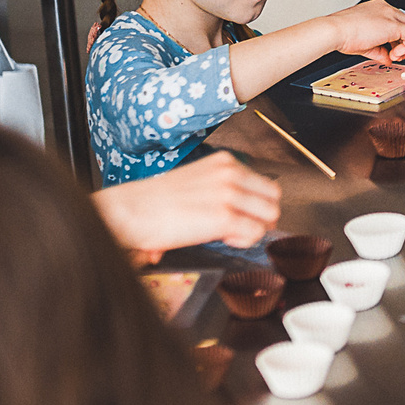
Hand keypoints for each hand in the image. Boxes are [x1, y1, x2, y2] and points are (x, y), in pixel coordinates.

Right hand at [93, 152, 281, 257]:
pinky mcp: (224, 218)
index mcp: (225, 162)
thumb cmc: (156, 200)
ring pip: (269, 217)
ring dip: (253, 230)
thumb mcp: (197, 180)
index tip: (243, 215)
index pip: (265, 185)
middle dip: (261, 217)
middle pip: (273, 199)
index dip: (257, 205)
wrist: (131, 210)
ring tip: (227, 234)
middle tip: (240, 228)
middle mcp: (231, 174)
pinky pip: (255, 234)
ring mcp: (229, 195)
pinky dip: (243, 241)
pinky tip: (222, 239)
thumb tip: (243, 206)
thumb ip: (223, 187)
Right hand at [330, 0, 404, 61]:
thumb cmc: (342, 34)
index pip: (395, 20)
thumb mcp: (364, 43)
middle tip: (396, 53)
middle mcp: (385, 8)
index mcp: (376, 8)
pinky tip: (394, 55)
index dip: (396, 37)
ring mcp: (390, 15)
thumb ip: (379, 50)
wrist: (334, 31)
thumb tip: (387, 58)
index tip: (392, 49)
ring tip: (394, 55)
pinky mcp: (393, 25)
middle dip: (404, 40)